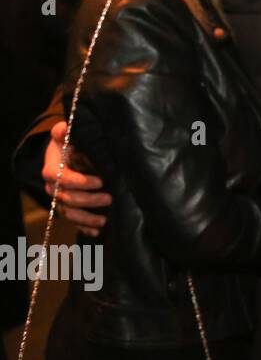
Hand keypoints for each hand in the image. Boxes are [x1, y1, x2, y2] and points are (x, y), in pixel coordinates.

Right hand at [42, 120, 110, 236]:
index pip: (61, 179)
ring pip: (69, 214)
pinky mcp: (67, 208)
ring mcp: (59, 200)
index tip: (100, 181)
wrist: (63, 155)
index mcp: (52, 170)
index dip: (80, 182)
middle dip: (89, 200)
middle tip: (110, 197)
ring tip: (105, 220)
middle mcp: (52, 188)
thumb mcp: (64, 135)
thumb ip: (64, 132)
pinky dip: (85, 227)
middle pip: (67, 198)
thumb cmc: (67, 143)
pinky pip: (74, 222)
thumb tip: (67, 128)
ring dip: (87, 218)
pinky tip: (98, 231)